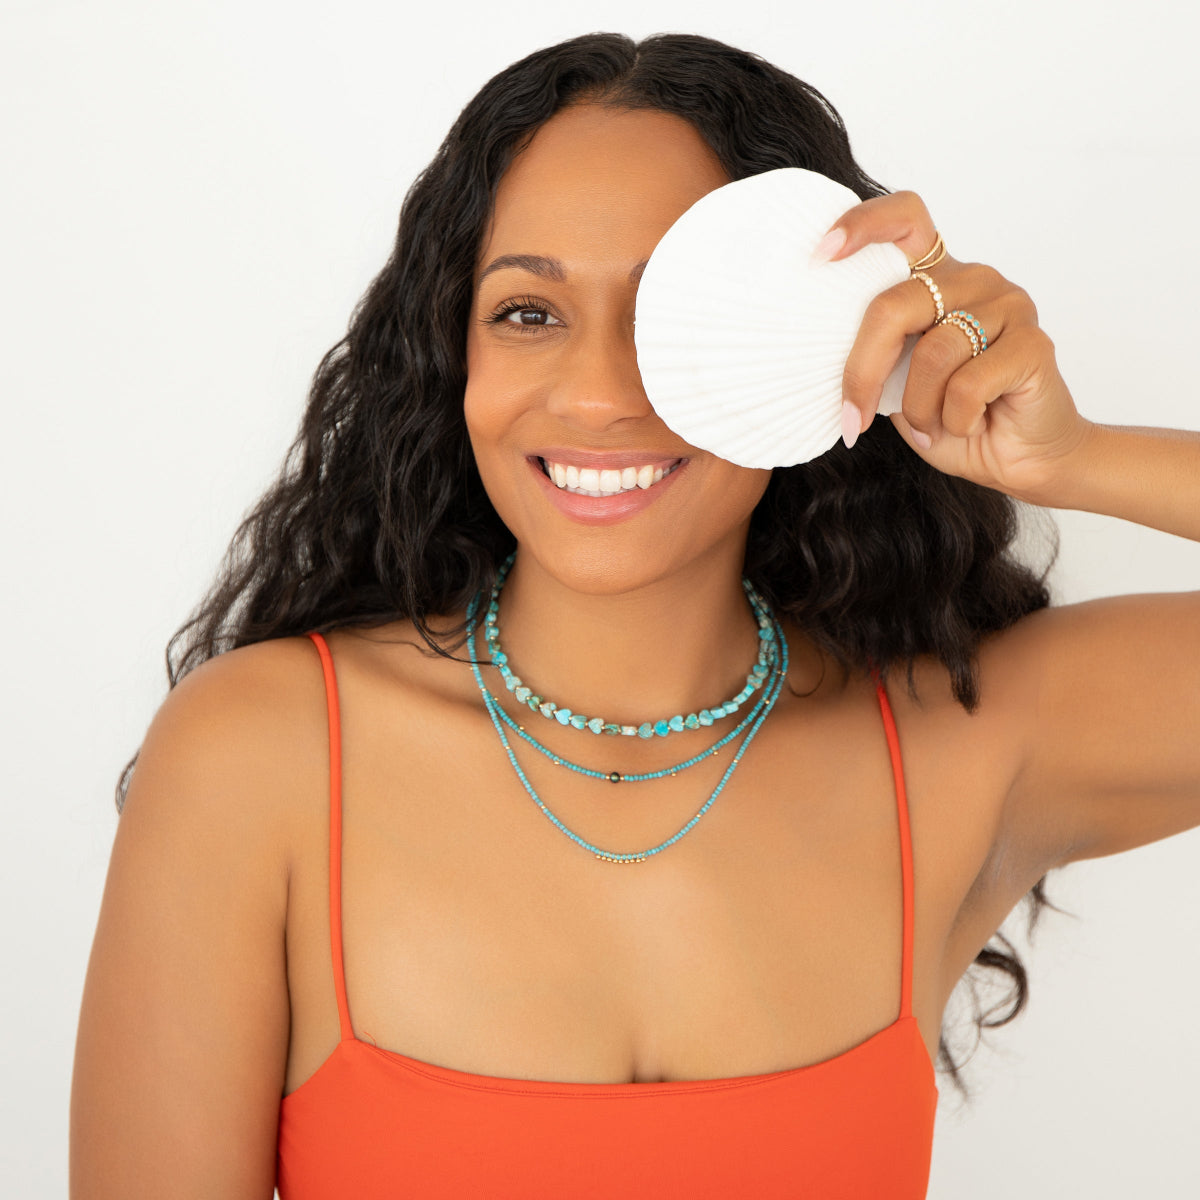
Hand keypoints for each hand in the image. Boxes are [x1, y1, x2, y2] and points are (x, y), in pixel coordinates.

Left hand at [819, 191, 1091, 502]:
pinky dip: (955, 420)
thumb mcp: (895, 384)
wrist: (1017, 459)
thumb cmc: (950, 418)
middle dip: (863, 372)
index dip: (861, 226)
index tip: (821, 255)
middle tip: (853, 418)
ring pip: (931, 353)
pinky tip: (970, 424)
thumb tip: (813, 353)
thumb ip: (875, 354)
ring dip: (919, 408)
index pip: (903, 219)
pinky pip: (968, 385)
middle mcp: (972, 279)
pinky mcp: (1033, 343)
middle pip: (893, 306)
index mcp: (935, 277)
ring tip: (933, 427)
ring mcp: (1007, 305)